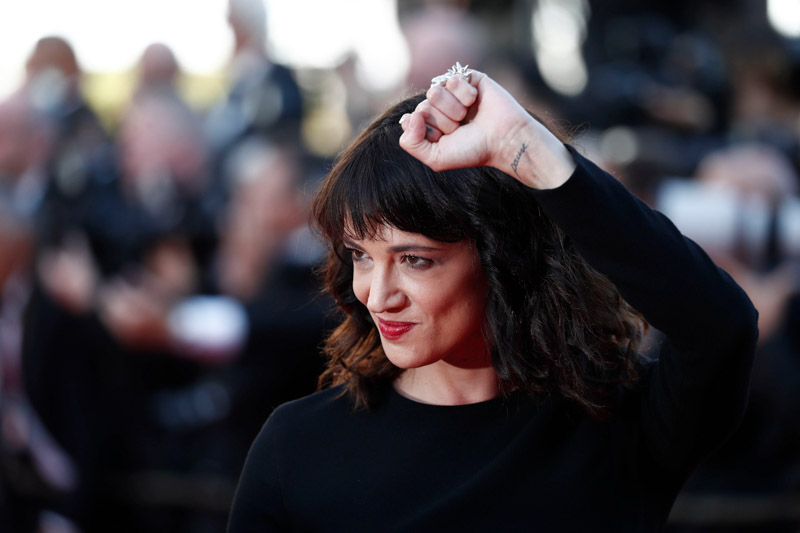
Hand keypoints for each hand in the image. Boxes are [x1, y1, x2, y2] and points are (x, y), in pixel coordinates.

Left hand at [398, 69, 574, 189]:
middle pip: (423, 106)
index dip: (428, 131)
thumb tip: (408, 115)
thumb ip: (410, 143)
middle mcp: (439, 107)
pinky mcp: (467, 78)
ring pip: (434, 91)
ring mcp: (452, 92)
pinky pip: (453, 79)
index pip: (410, 119)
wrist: (504, 140)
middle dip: (443, 122)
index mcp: (429, 124)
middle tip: (461, 128)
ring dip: (453, 109)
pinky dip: (466, 95)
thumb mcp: (435, 158)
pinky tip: (476, 102)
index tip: (445, 139)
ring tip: (468, 116)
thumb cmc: (473, 150)